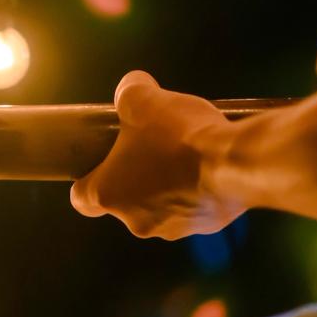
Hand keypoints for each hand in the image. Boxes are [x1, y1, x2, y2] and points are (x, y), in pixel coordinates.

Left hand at [70, 71, 242, 238]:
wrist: (235, 162)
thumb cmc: (179, 136)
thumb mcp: (142, 99)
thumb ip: (128, 92)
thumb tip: (131, 88)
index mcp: (108, 195)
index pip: (81, 198)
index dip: (87, 179)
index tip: (99, 163)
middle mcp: (136, 220)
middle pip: (125, 199)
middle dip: (134, 174)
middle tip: (149, 145)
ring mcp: (173, 228)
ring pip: (160, 204)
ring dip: (166, 182)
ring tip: (183, 152)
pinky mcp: (205, 226)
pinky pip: (192, 206)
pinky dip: (195, 189)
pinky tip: (207, 164)